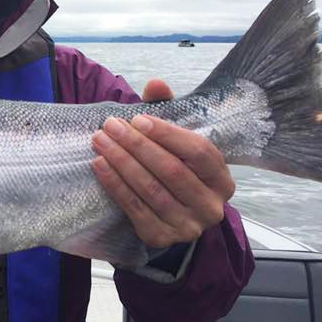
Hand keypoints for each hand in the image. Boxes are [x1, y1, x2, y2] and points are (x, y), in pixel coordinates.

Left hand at [90, 79, 235, 249]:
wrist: (167, 215)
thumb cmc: (172, 168)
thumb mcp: (174, 140)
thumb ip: (166, 109)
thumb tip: (156, 84)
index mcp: (221, 178)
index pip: (198, 151)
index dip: (166, 134)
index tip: (136, 119)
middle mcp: (211, 205)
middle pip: (171, 170)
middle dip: (136, 145)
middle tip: (109, 126)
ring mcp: (188, 225)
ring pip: (151, 189)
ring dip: (121, 162)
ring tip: (100, 141)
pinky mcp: (162, 237)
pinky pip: (134, 208)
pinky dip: (114, 184)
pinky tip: (99, 165)